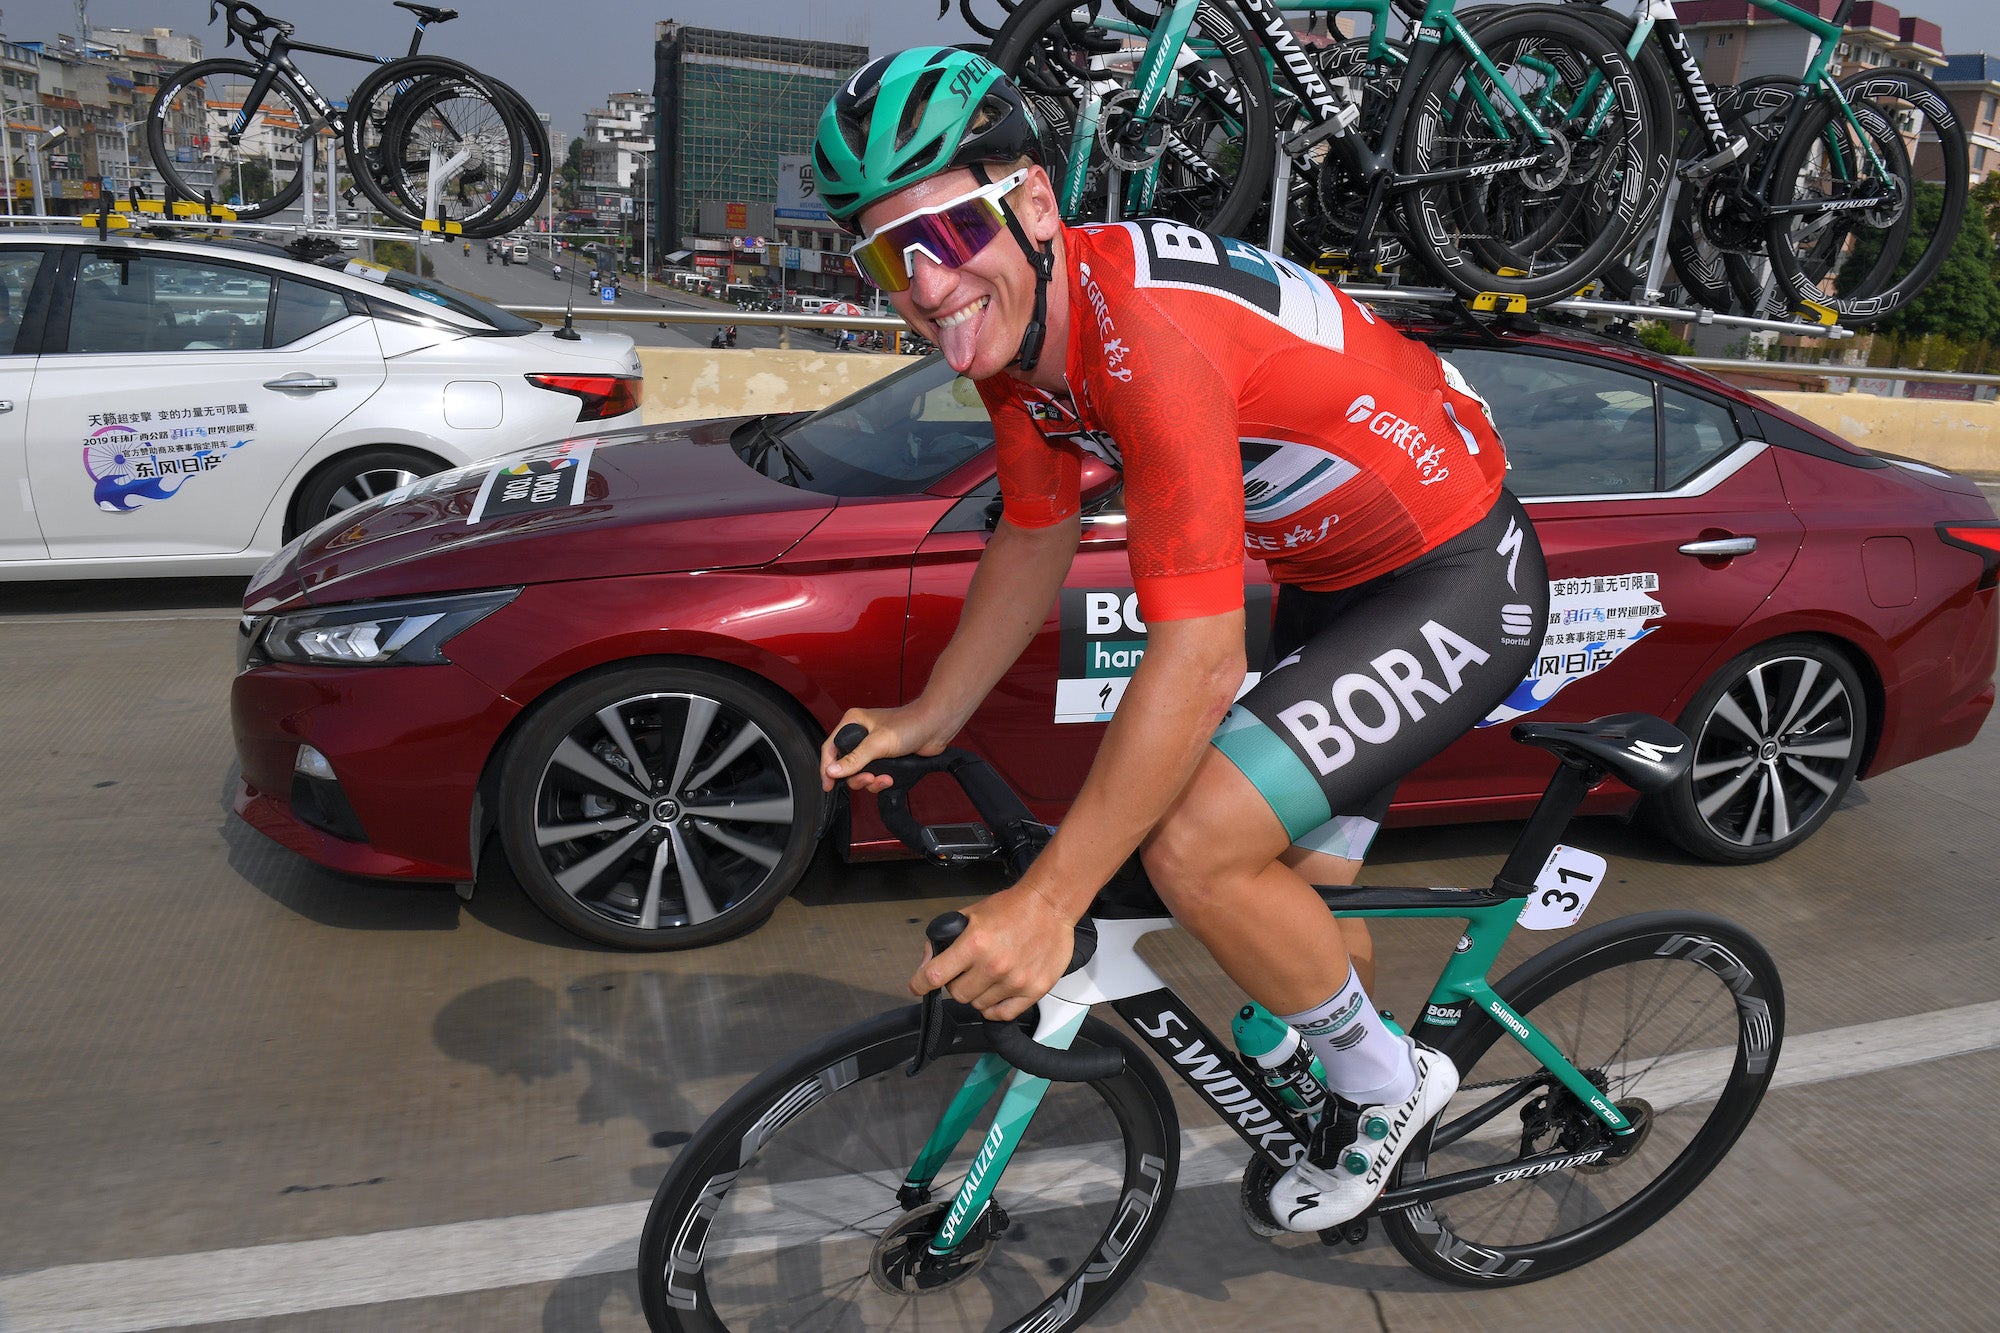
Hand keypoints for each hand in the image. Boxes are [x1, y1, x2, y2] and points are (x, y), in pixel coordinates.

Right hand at [819, 704, 954, 793]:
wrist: (934, 728)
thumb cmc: (910, 724)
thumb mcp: (878, 743)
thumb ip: (854, 759)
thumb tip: (832, 770)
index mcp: (853, 723)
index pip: (830, 748)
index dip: (827, 767)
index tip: (828, 784)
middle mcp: (860, 735)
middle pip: (844, 765)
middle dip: (855, 777)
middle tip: (865, 779)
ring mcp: (872, 748)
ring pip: (859, 774)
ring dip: (869, 781)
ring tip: (882, 778)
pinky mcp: (884, 759)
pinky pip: (873, 776)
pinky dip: (880, 781)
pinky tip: (889, 778)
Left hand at [908, 884, 1075, 1021]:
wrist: (1050, 905)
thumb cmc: (1013, 907)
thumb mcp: (971, 913)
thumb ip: (946, 937)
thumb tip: (929, 960)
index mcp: (975, 943)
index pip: (935, 975)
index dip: (919, 984)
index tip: (916, 987)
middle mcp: (994, 965)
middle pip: (958, 994)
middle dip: (956, 984)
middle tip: (965, 973)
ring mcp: (1015, 980)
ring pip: (979, 1005)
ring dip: (978, 994)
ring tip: (987, 977)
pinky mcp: (1034, 989)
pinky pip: (1003, 1014)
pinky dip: (995, 1008)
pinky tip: (997, 994)